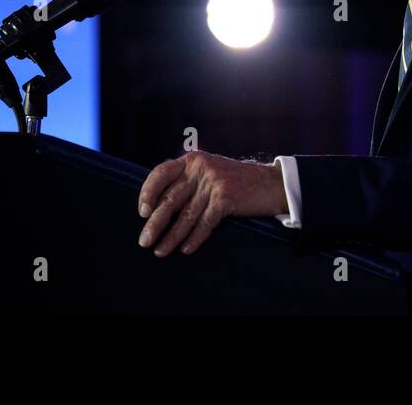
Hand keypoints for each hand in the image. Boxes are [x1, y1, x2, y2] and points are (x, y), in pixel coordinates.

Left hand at [137, 150, 287, 256]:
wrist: (269, 183)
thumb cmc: (234, 181)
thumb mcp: (208, 171)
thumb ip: (186, 181)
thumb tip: (156, 207)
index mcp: (191, 160)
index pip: (160, 173)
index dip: (148, 192)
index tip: (142, 212)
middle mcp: (200, 169)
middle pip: (170, 199)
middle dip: (155, 223)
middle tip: (144, 241)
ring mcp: (213, 183)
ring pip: (186, 215)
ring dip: (171, 236)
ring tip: (160, 250)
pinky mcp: (226, 198)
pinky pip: (205, 223)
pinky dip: (194, 238)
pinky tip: (185, 249)